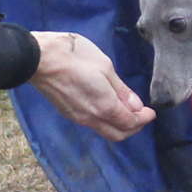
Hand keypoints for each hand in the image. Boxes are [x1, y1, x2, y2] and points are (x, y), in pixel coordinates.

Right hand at [29, 31, 155, 141]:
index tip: (151, 112)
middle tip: (141, 114)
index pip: (130, 122)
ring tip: (126, 109)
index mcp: (105, 107)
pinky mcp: (68, 113)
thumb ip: (121, 90)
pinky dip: (105, 120)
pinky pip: (92, 124)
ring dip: (119, 125)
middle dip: (134, 127)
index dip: (144, 118)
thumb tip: (135, 105)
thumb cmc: (75, 56)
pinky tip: (107, 106)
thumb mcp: (105, 67)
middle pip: (118, 134)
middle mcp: (92, 118)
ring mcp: (78, 118)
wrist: (39, 58)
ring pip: (104, 130)